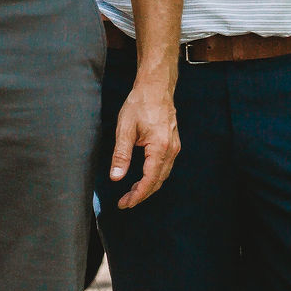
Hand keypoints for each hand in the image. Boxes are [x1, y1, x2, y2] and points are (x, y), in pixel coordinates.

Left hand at [107, 73, 178, 208]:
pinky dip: (154, 177)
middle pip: (158, 181)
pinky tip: (142, 178)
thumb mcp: (125, 128)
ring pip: (163, 175)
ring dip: (148, 187)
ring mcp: (174, 147)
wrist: (156, 87)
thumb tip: (116, 177)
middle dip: (142, 194)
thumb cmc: (140, 103)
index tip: (124, 204)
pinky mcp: (173, 143)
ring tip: (131, 193)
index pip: (149, 180)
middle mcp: (171, 150)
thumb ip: (121, 155)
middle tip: (125, 202)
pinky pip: (165, 167)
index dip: (137, 195)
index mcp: (160, 147)